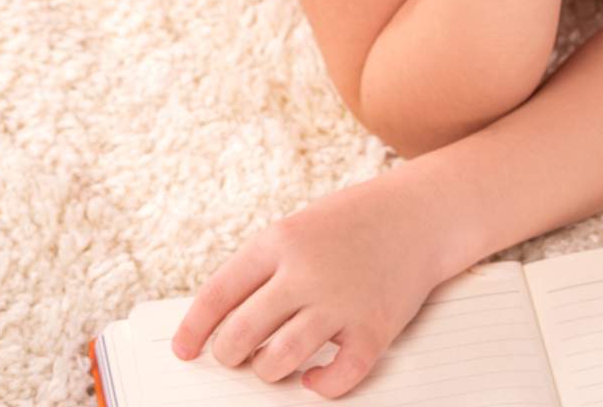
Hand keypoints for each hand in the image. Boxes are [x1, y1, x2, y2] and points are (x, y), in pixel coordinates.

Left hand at [167, 164, 473, 398]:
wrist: (418, 215)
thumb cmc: (351, 224)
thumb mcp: (295, 229)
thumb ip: (263, 269)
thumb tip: (223, 320)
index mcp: (277, 241)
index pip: (218, 293)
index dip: (195, 328)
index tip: (184, 350)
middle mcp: (304, 272)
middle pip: (243, 332)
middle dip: (228, 355)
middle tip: (230, 359)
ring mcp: (340, 302)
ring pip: (281, 359)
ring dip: (267, 371)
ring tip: (269, 367)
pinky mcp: (375, 328)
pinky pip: (338, 376)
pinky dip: (321, 387)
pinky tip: (314, 379)